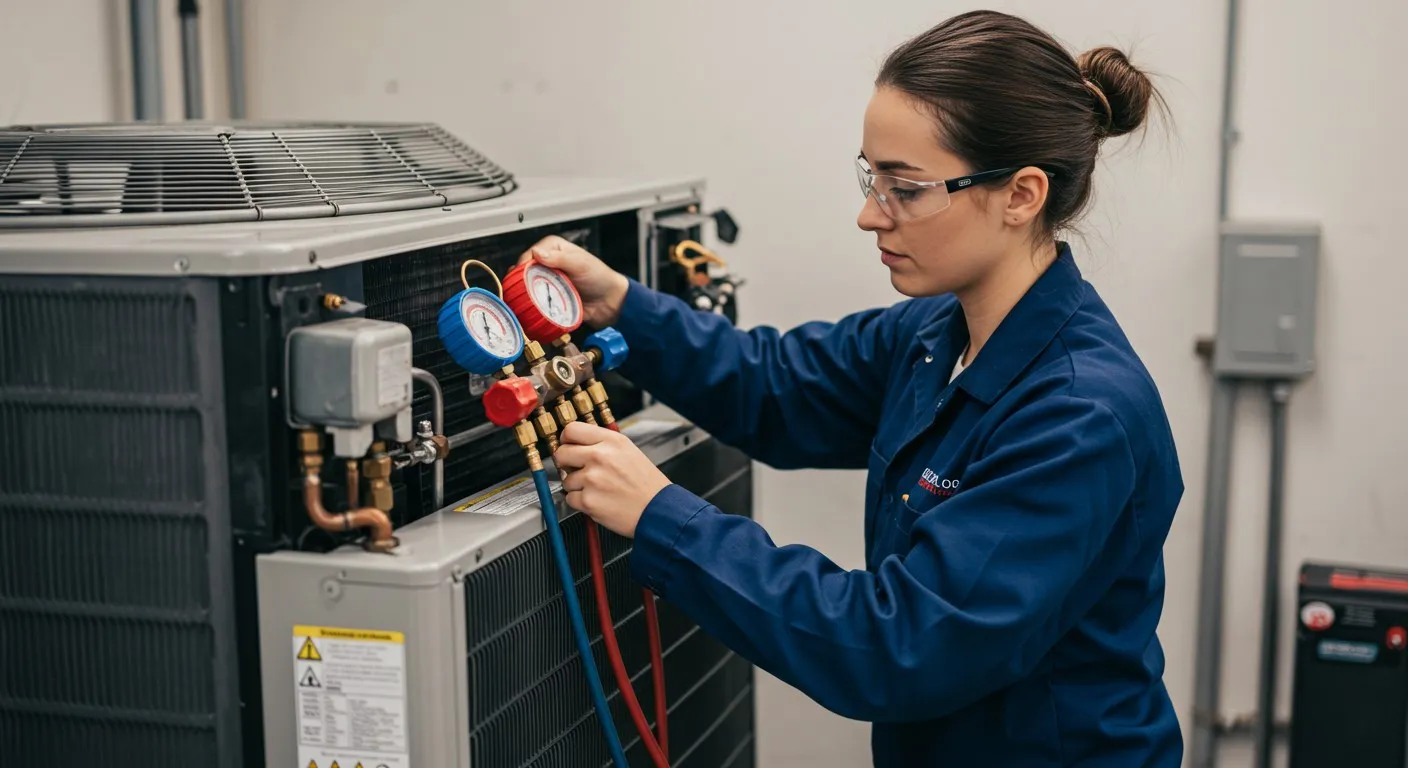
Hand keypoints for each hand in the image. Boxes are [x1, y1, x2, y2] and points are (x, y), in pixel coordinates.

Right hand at [518, 236, 629, 327]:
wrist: (610, 302)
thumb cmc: (600, 278)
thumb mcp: (580, 264)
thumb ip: (560, 258)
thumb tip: (537, 252)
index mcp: (554, 249)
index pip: (529, 254)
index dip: (523, 266)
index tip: (521, 276)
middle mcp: (548, 264)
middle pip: (525, 271)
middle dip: (521, 281)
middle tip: (521, 291)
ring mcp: (548, 281)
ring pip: (528, 287)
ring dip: (526, 294)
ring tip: (526, 300)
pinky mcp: (550, 297)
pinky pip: (536, 301)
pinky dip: (533, 304)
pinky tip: (531, 307)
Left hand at [553, 421, 670, 537]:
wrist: (657, 509)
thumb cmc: (646, 484)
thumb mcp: (628, 450)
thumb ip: (603, 443)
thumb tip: (578, 444)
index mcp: (610, 441)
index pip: (572, 430)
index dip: (566, 439)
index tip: (567, 445)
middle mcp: (599, 456)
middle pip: (561, 453)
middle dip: (565, 463)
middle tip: (576, 469)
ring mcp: (592, 479)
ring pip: (565, 479)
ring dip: (576, 486)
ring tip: (597, 489)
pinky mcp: (588, 500)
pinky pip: (570, 498)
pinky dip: (580, 502)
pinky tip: (597, 500)